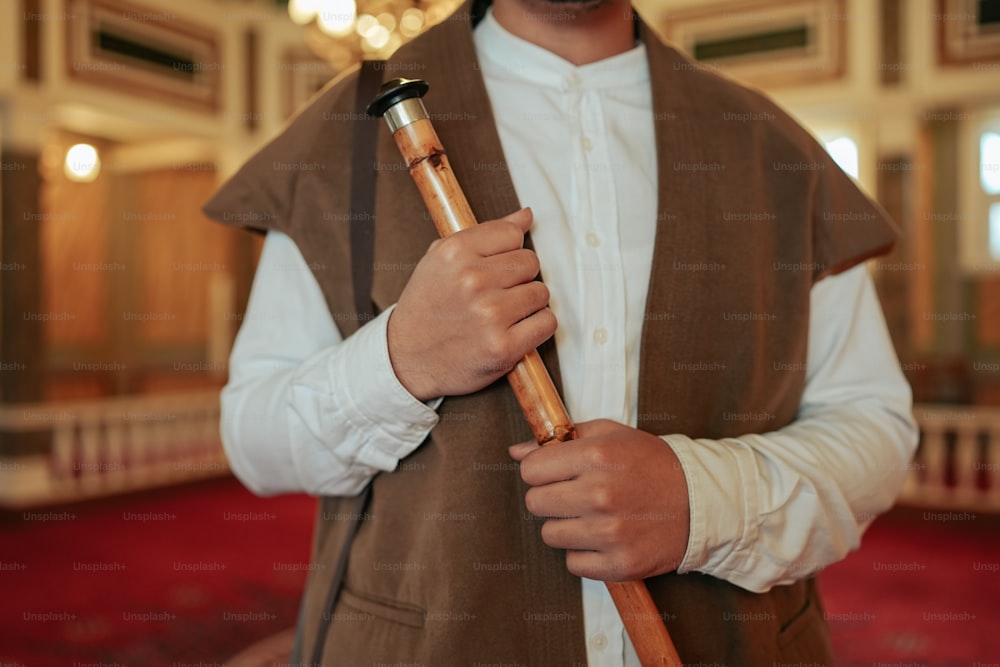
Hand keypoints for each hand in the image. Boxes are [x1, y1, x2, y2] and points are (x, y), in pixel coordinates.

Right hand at [387, 208, 555, 400]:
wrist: (408, 358)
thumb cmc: (427, 307)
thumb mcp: (441, 260)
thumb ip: (486, 234)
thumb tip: (526, 215)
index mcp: (454, 253)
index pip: (513, 234)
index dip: (507, 251)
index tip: (495, 267)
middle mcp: (472, 280)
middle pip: (531, 262)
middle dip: (519, 277)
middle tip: (498, 293)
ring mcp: (490, 314)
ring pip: (541, 292)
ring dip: (528, 303)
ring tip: (503, 313)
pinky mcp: (504, 346)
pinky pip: (547, 322)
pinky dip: (537, 326)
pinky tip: (516, 329)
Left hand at [509, 419, 689, 581]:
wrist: (701, 501)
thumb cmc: (652, 464)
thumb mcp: (611, 435)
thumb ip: (561, 439)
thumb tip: (516, 451)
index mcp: (596, 457)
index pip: (531, 470)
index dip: (541, 471)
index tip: (558, 473)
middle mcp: (600, 494)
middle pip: (535, 503)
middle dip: (551, 498)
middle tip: (577, 495)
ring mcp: (610, 532)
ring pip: (550, 535)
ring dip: (567, 527)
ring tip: (594, 516)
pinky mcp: (620, 564)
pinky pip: (573, 564)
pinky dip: (585, 554)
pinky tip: (606, 538)